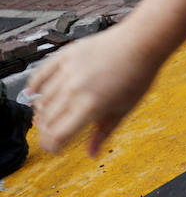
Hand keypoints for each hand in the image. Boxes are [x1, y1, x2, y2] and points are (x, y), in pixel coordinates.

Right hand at [25, 28, 161, 155]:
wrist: (141, 42)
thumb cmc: (138, 75)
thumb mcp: (125, 108)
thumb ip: (104, 132)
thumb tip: (91, 154)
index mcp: (90, 107)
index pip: (58, 135)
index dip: (52, 146)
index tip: (55, 149)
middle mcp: (75, 90)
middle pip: (47, 119)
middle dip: (47, 131)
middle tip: (52, 134)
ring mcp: (68, 72)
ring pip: (42, 99)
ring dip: (42, 111)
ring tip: (48, 115)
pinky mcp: (65, 56)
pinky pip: (41, 74)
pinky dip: (34, 85)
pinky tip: (33, 92)